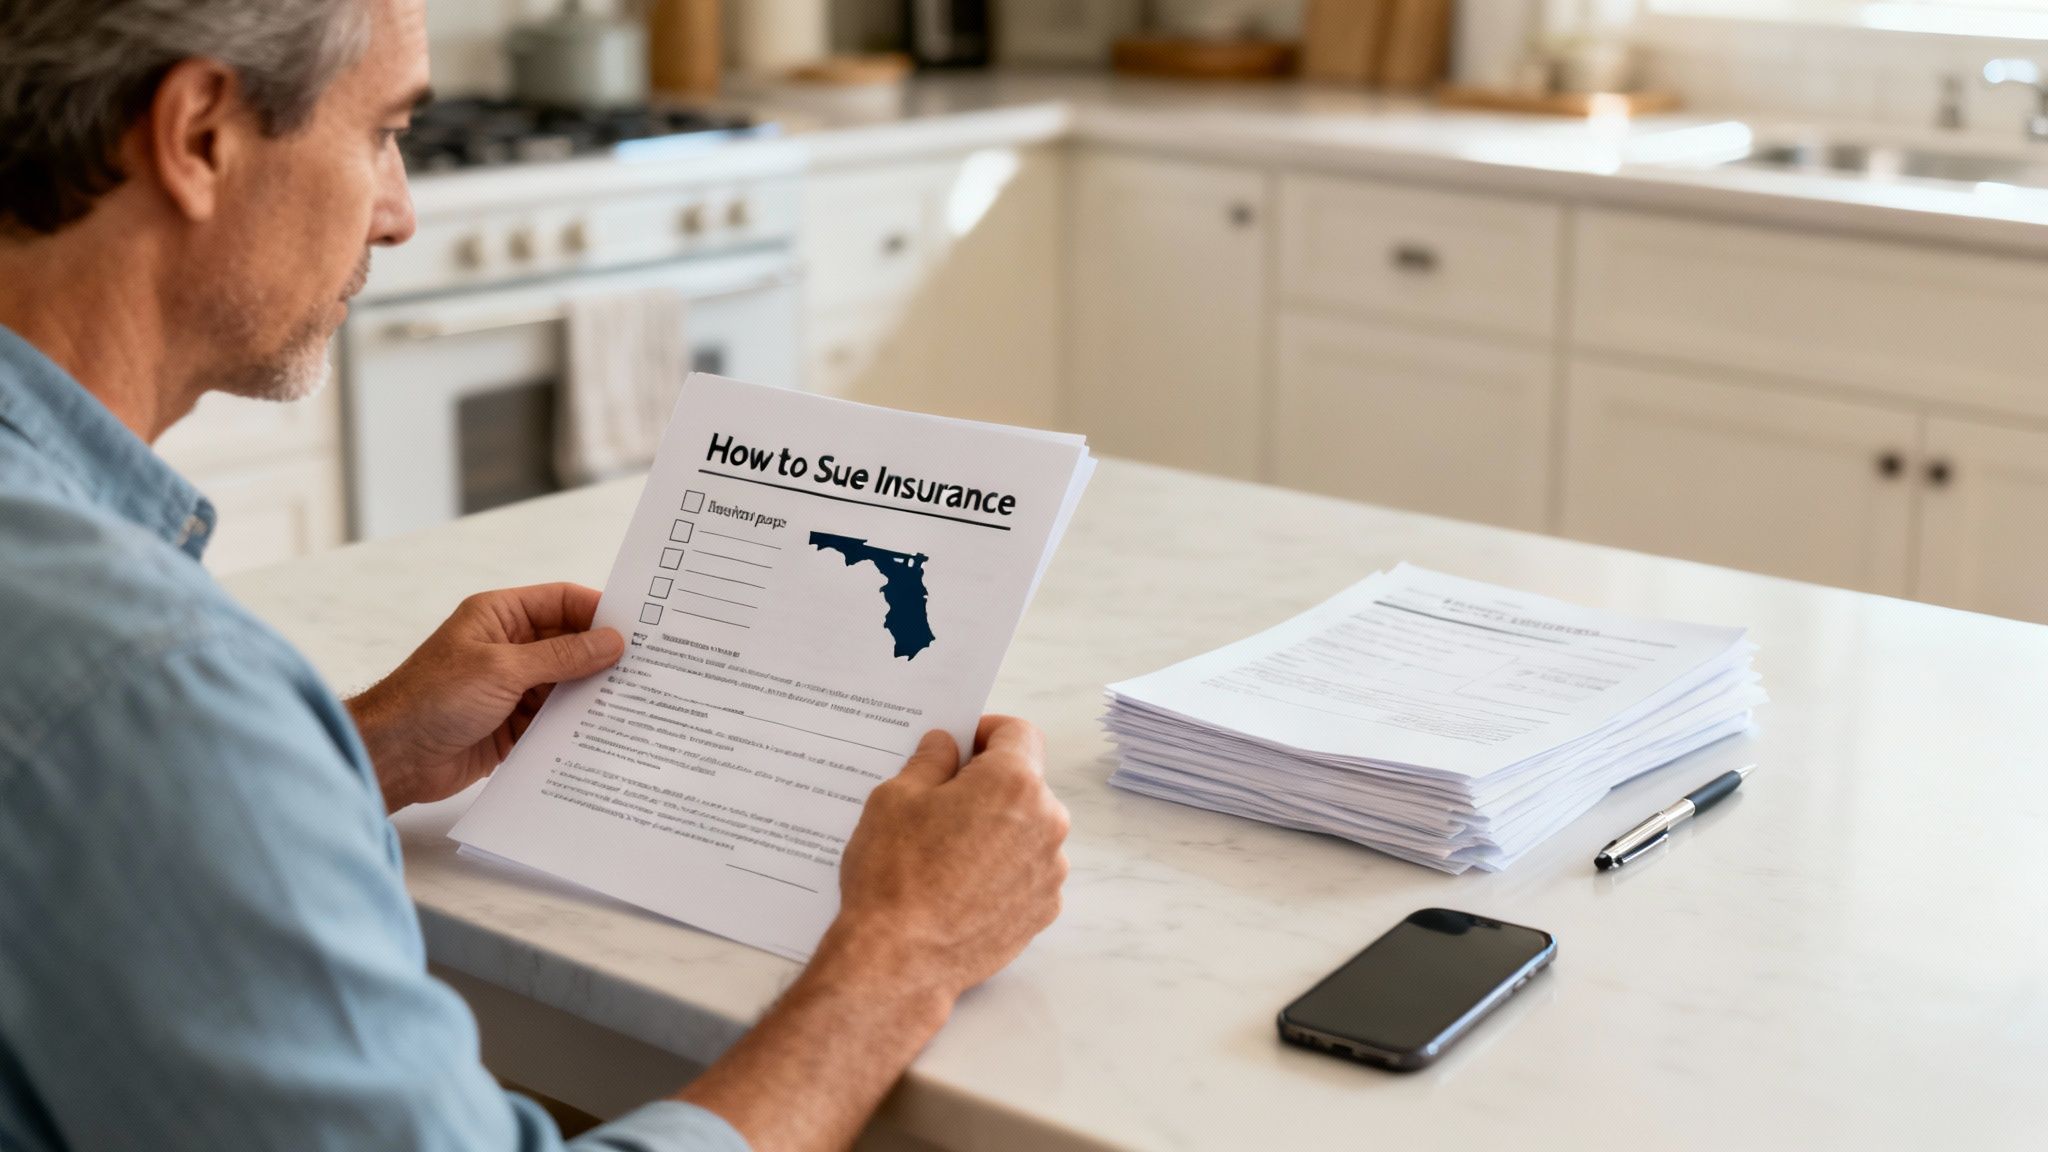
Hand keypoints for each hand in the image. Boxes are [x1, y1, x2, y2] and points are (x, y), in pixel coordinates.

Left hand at [347, 584, 624, 812]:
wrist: (393, 757)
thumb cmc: (431, 699)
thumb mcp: (503, 669)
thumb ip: (561, 656)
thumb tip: (611, 642)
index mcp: (500, 617)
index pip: (562, 602)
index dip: (599, 611)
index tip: (639, 627)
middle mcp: (509, 648)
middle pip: (570, 644)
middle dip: (603, 656)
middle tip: (648, 668)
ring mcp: (512, 688)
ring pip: (566, 684)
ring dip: (592, 694)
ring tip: (636, 702)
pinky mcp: (513, 725)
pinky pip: (555, 720)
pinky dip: (576, 725)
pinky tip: (606, 732)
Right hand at [669, 717, 1067, 1150]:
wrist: (898, 961)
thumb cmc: (893, 875)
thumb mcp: (895, 798)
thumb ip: (930, 760)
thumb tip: (946, 745)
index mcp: (1014, 783)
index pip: (1018, 732)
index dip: (986, 732)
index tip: (960, 746)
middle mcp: (1047, 822)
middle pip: (1025, 783)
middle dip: (987, 784)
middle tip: (939, 802)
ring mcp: (1049, 871)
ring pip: (1027, 829)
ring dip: (996, 828)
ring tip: (945, 852)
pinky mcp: (1042, 910)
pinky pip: (1026, 871)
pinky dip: (1001, 869)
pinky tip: (959, 886)